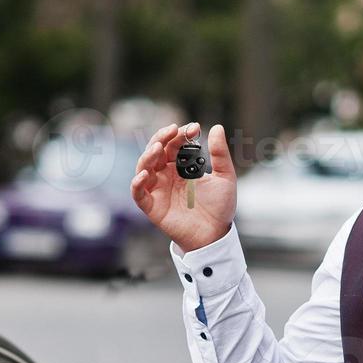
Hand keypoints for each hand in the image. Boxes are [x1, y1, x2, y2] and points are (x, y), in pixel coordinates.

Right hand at [130, 121, 236, 250]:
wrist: (216, 234)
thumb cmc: (219, 207)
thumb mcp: (225, 177)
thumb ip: (220, 154)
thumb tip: (217, 127)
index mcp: (181, 166)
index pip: (174, 144)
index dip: (181, 134)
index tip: (194, 128)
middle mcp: (166, 176)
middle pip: (155, 151)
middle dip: (161, 138)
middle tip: (172, 131)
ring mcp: (158, 190)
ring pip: (143, 168)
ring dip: (148, 156)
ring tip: (158, 147)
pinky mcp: (152, 207)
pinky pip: (138, 194)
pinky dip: (137, 183)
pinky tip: (145, 174)